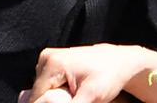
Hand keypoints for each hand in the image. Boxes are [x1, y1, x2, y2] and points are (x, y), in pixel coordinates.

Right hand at [27, 44, 156, 102]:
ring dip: (55, 97)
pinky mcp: (52, 61)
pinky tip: (74, 88)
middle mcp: (46, 57)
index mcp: (52, 63)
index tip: (74, 99)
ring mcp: (48, 58)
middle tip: (77, 96)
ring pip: (42, 90)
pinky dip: (58, 90)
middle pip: (38, 93)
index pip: (37, 98)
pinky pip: (47, 84)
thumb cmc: (109, 77)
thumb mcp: (92, 97)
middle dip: (53, 101)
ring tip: (77, 92)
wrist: (119, 61)